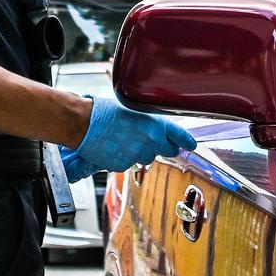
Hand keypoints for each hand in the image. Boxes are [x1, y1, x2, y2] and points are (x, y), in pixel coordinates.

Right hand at [68, 96, 195, 177]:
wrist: (84, 123)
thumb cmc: (105, 112)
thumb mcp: (133, 110)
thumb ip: (148, 122)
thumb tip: (154, 128)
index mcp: (155, 125)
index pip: (179, 136)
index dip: (186, 141)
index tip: (191, 145)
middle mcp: (150, 142)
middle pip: (167, 151)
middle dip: (162, 146)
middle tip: (150, 139)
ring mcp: (136, 156)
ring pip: (146, 157)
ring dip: (140, 151)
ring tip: (124, 139)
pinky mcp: (123, 165)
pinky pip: (129, 163)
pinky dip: (124, 157)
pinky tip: (114, 146)